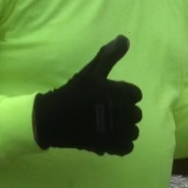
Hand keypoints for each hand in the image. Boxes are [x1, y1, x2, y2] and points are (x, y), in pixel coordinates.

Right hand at [33, 35, 142, 154]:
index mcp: (117, 92)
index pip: (136, 94)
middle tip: (110, 111)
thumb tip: (125, 39)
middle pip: (136, 114)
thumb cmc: (73, 93)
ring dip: (125, 129)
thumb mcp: (91, 71)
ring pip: (133, 132)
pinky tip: (111, 138)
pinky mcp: (107, 146)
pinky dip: (121, 144)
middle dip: (125, 112)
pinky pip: (126, 148)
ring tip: (111, 126)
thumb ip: (109, 55)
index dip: (125, 95)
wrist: (52, 118)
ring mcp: (114, 132)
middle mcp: (119, 112)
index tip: (111, 96)